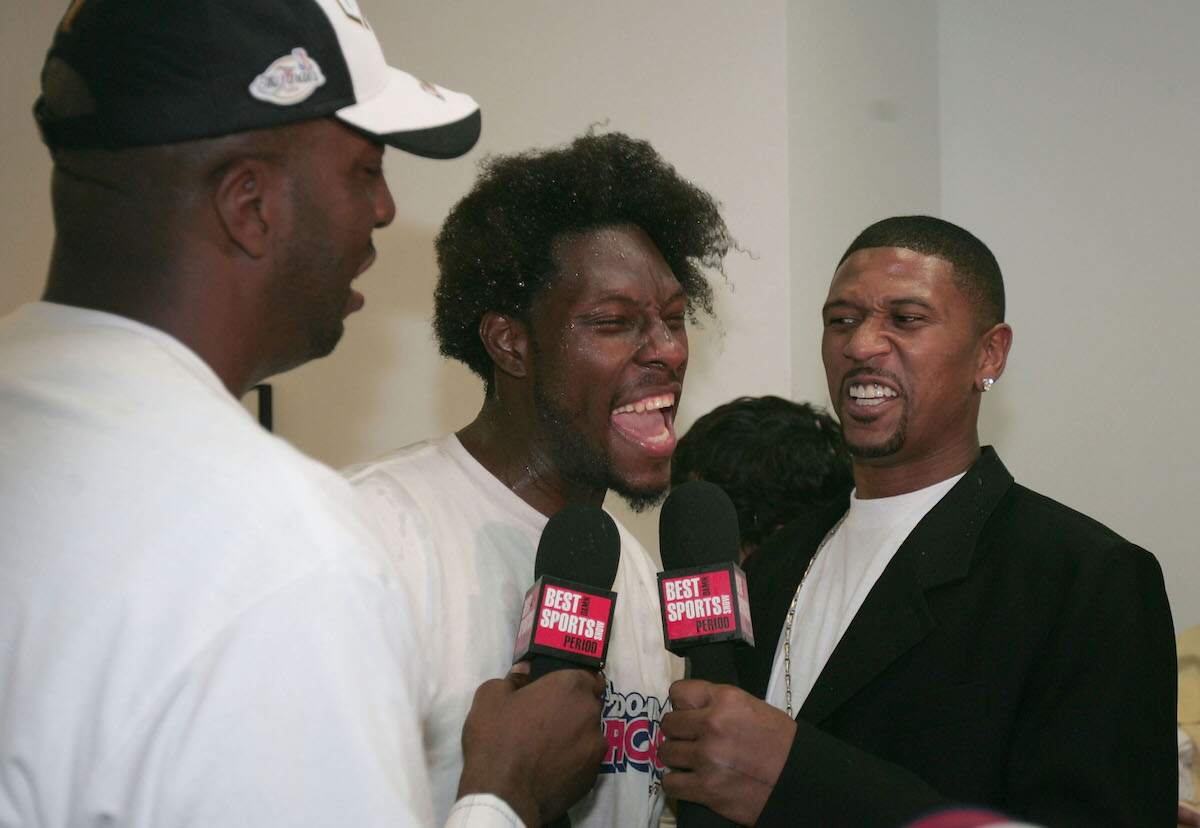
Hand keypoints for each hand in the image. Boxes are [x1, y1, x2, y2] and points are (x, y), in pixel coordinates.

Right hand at [458, 667, 605, 825]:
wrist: (504, 795)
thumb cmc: (497, 738)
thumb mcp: (490, 697)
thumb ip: (512, 679)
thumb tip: (524, 673)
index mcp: (570, 686)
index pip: (588, 676)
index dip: (573, 684)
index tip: (558, 694)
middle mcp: (590, 712)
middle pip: (589, 705)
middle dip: (573, 710)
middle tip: (547, 721)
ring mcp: (595, 746)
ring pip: (589, 734)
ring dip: (575, 736)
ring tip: (548, 749)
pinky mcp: (593, 775)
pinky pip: (586, 760)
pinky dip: (574, 761)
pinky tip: (552, 768)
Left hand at [658, 679, 795, 825]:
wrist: (800, 779)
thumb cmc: (780, 742)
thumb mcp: (751, 708)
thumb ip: (717, 704)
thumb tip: (688, 709)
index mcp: (726, 699)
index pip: (679, 692)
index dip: (681, 703)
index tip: (686, 712)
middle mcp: (712, 725)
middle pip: (669, 724)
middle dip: (677, 732)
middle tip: (689, 739)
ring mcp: (707, 758)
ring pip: (666, 753)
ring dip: (676, 757)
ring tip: (689, 760)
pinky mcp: (706, 789)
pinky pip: (671, 783)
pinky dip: (676, 783)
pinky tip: (688, 781)